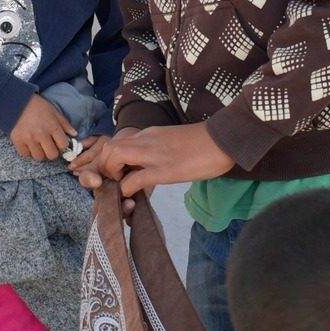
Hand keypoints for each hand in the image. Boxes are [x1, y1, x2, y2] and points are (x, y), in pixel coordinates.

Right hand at [10, 94, 75, 161]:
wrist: (16, 101)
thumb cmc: (37, 106)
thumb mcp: (53, 111)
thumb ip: (64, 124)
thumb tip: (74, 134)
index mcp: (52, 126)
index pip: (63, 145)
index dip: (62, 145)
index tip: (58, 142)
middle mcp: (41, 134)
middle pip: (52, 155)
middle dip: (52, 151)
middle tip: (48, 145)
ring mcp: (29, 139)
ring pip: (39, 157)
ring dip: (40, 152)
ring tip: (37, 144)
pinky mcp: (17, 141)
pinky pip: (25, 154)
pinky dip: (27, 151)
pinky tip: (28, 143)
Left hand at [97, 123, 234, 201]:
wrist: (225, 139)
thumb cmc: (204, 144)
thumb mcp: (172, 142)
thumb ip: (156, 149)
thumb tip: (147, 165)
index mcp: (148, 134)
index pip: (116, 143)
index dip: (110, 160)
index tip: (117, 174)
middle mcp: (146, 140)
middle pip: (108, 148)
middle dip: (104, 168)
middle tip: (115, 182)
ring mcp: (153, 154)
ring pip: (114, 157)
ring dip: (112, 175)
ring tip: (123, 187)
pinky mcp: (164, 170)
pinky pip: (133, 179)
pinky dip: (127, 189)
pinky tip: (134, 195)